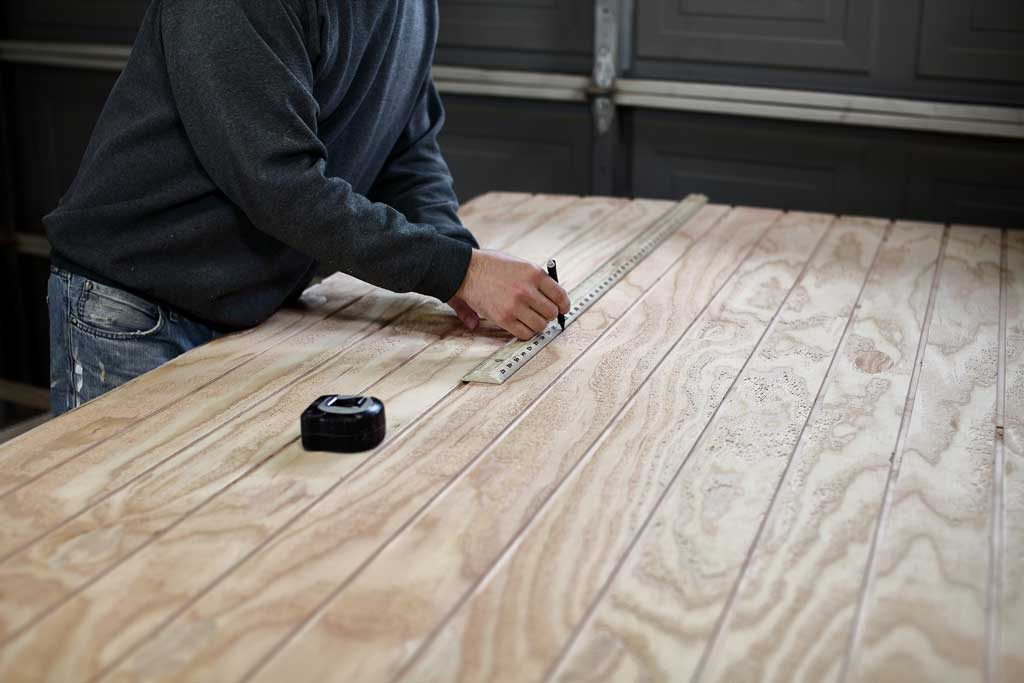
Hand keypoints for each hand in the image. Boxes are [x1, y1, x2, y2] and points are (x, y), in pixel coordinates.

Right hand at [453, 249, 570, 340]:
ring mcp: (515, 305)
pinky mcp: (504, 318)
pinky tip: (521, 325)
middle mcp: (526, 290)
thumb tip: (555, 299)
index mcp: (534, 273)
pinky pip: (525, 334)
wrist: (465, 270)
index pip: (560, 295)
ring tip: (530, 319)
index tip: (562, 308)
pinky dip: (526, 332)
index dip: (564, 305)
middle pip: (551, 313)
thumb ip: (537, 279)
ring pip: (540, 325)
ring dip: (537, 324)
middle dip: (549, 315)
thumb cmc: (492, 265)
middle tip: (542, 313)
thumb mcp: (519, 263)